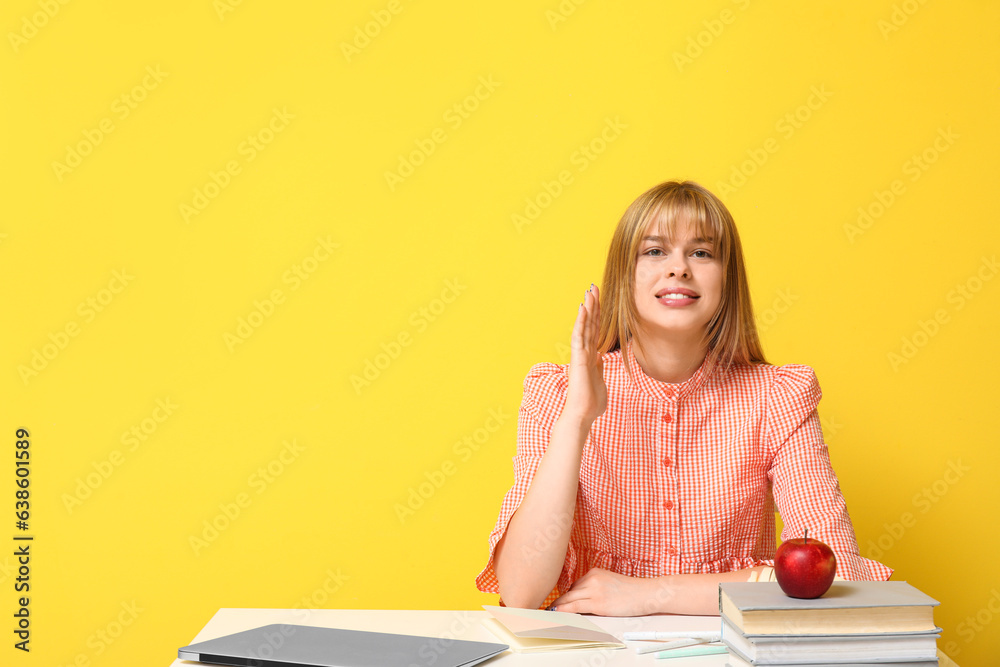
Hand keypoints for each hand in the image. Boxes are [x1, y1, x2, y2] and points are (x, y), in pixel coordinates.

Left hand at [551, 568, 667, 615]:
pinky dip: (563, 611)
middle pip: (569, 592)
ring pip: (569, 599)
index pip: (574, 586)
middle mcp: (592, 578)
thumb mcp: (609, 582)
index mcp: (594, 572)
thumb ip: (594, 587)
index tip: (555, 603)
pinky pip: (575, 607)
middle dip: (558, 602)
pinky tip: (556, 614)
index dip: (564, 597)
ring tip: (548, 614)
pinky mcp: (598, 602)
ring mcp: (594, 590)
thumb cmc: (631, 591)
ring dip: (558, 608)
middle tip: (545, 609)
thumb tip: (579, 599)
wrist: (646, 593)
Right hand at [563, 284, 606, 424]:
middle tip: (594, 287)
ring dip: (587, 308)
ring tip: (589, 291)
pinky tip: (583, 308)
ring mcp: (580, 354)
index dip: (597, 315)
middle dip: (593, 305)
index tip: (599, 300)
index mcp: (591, 356)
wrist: (583, 415)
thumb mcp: (600, 381)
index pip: (595, 331)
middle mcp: (584, 352)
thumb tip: (601, 359)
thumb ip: (600, 368)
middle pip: (590, 324)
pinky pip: (579, 336)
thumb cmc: (591, 403)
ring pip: (584, 326)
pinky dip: (581, 321)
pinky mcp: (578, 358)